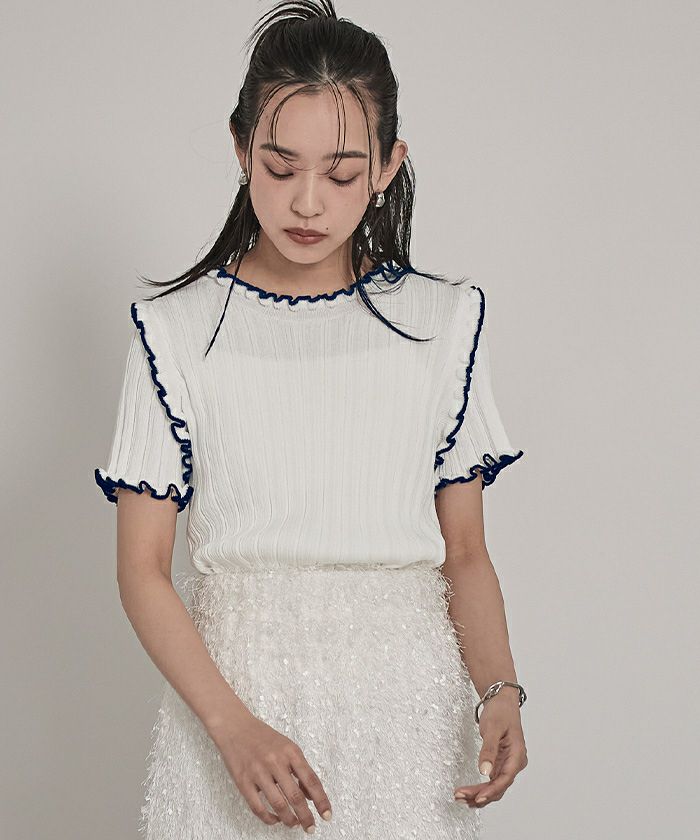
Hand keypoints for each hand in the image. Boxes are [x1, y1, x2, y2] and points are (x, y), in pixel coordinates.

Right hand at [209, 710, 332, 831]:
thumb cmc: (264, 737)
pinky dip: (268, 818)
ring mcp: (258, 772)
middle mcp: (276, 761)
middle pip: (296, 796)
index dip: (321, 800)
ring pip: (278, 804)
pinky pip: (257, 807)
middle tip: (311, 827)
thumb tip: (312, 796)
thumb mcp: (287, 747)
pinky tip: (274, 819)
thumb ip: (300, 769)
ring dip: (289, 819)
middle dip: (306, 816)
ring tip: (294, 824)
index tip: (327, 815)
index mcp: (291, 752)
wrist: (235, 727)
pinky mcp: (243, 781)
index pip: (311, 780)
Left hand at [454, 692, 527, 807]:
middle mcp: (514, 763)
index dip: (491, 791)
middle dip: (480, 795)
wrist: (501, 701)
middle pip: (499, 786)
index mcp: (517, 755)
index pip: (505, 779)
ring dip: (478, 794)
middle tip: (460, 797)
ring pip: (494, 786)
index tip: (477, 798)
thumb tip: (484, 771)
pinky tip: (470, 793)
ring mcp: (507, 764)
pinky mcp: (500, 763)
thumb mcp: (493, 728)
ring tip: (461, 797)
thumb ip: (488, 750)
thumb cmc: (501, 711)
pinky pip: (491, 780)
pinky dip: (480, 787)